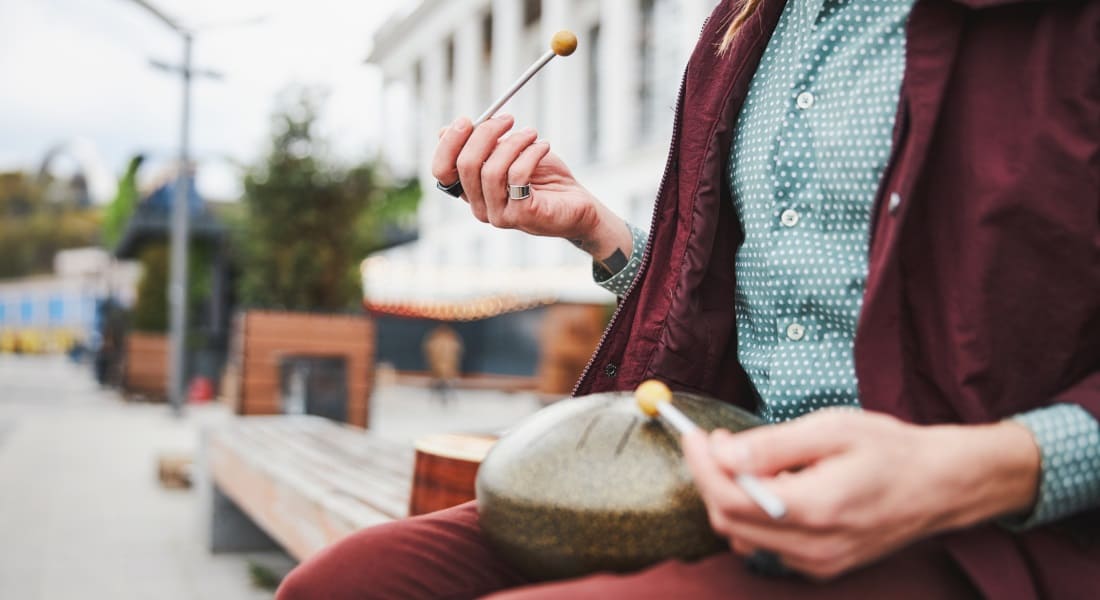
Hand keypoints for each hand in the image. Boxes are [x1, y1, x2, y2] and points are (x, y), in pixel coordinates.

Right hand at [431, 115, 629, 260]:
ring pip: (491, 170)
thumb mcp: (509, 155)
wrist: (577, 205)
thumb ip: (482, 145)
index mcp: (472, 192)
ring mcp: (499, 215)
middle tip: (507, 118)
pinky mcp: (522, 215)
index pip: (442, 171)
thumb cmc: (544, 178)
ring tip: (532, 133)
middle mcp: (480, 207)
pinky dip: (530, 153)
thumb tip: (445, 130)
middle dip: (485, 133)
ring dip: (513, 143)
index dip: (449, 143)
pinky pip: (517, 176)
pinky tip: (543, 146)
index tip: (468, 119)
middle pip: (465, 165)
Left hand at [682, 410, 1040, 579]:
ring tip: (749, 458)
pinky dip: (754, 514)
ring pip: (743, 537)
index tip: (695, 435)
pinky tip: (774, 484)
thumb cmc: (891, 450)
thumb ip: (773, 445)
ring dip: (731, 496)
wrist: (941, 485)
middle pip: (729, 522)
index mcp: (816, 509)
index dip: (703, 466)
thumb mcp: (831, 429)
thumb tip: (723, 454)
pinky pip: (766, 545)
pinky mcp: (821, 567)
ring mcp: (818, 564)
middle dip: (711, 479)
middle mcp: (814, 548)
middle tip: (718, 441)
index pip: (731, 498)